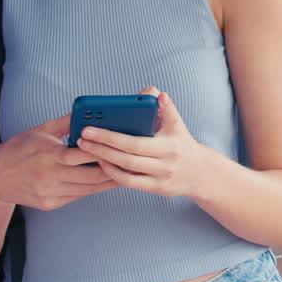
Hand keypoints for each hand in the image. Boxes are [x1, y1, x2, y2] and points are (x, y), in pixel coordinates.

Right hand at [0, 114, 117, 210]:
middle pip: (92, 176)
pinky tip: (101, 180)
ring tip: (121, 170)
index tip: (118, 145)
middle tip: (128, 161)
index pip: (82, 154)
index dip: (102, 151)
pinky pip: (78, 196)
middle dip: (113, 169)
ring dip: (107, 181)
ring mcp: (51, 193)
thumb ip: (66, 122)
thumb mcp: (40, 131)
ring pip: (88, 189)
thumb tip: (88, 112)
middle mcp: (50, 177)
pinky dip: (91, 188)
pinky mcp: (51, 203)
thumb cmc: (18, 150)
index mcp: (49, 155)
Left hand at [76, 87, 208, 198]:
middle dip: (101, 148)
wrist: (200, 173)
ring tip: (87, 149)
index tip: (90, 128)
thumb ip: (166, 107)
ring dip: (104, 161)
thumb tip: (155, 93)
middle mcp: (164, 163)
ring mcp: (159, 178)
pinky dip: (113, 174)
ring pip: (126, 172)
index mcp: (169, 145)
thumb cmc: (182, 143)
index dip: (111, 137)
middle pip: (127, 158)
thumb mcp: (177, 124)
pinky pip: (129, 183)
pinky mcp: (155, 189)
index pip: (135, 142)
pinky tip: (102, 163)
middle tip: (81, 138)